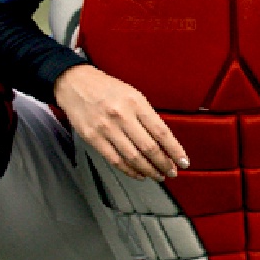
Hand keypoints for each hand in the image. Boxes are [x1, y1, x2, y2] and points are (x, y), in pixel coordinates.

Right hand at [55, 63, 188, 180]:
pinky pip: (114, 159)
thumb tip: (164, 141)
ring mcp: (106, 128)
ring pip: (133, 157)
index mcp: (136, 103)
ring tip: (158, 175)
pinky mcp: (92, 138)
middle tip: (172, 172)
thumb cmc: (107, 89)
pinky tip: (138, 174)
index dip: (175, 150)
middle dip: (164, 164)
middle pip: (149, 147)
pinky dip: (129, 170)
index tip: (183, 161)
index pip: (161, 132)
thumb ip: (147, 116)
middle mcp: (122, 116)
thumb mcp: (133, 94)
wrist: (76, 84)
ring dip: (148, 170)